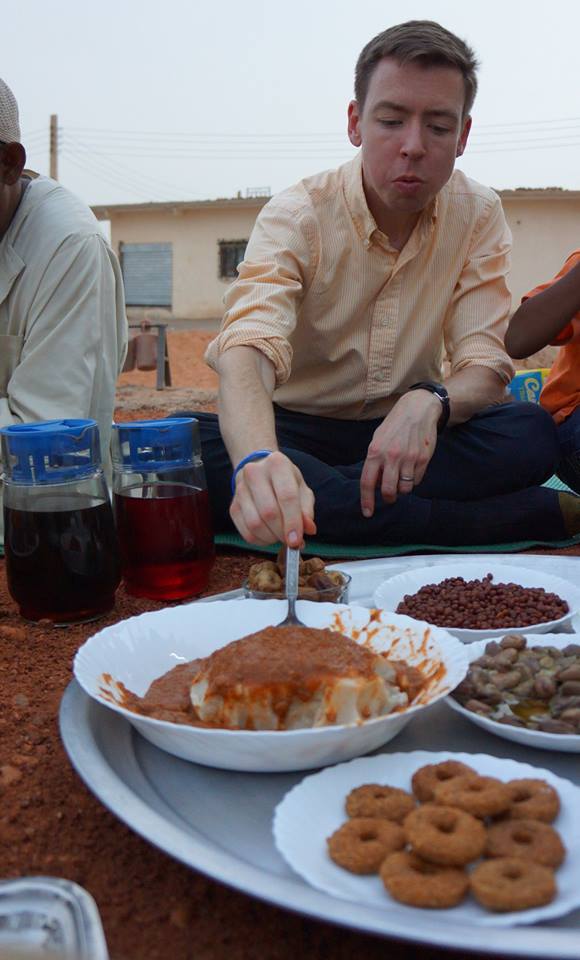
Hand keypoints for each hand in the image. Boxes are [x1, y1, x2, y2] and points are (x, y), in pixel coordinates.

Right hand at [230, 450, 316, 545]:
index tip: (297, 541)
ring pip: (255, 524)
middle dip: (282, 532)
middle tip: (292, 541)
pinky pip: (246, 532)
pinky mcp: (233, 506)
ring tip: (280, 535)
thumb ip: (307, 510)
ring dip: (271, 537)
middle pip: (269, 512)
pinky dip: (260, 540)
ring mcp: (240, 489)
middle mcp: (254, 473)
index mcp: (277, 464)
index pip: (287, 496)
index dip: (293, 522)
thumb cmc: (285, 481)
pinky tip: (269, 535)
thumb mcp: (302, 489)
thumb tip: (308, 529)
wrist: (260, 471)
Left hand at [360, 391, 440, 515]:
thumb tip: (374, 483)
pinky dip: (412, 480)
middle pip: (388, 490)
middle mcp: (391, 456)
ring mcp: (408, 458)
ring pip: (405, 488)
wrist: (418, 409)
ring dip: (402, 489)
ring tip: (401, 479)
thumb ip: (374, 460)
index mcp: (375, 451)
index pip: (367, 482)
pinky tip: (411, 469)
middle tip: (389, 497)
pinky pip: (416, 480)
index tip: (367, 513)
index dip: (366, 500)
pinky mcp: (423, 459)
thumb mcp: (378, 439)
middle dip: (388, 498)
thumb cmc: (394, 425)